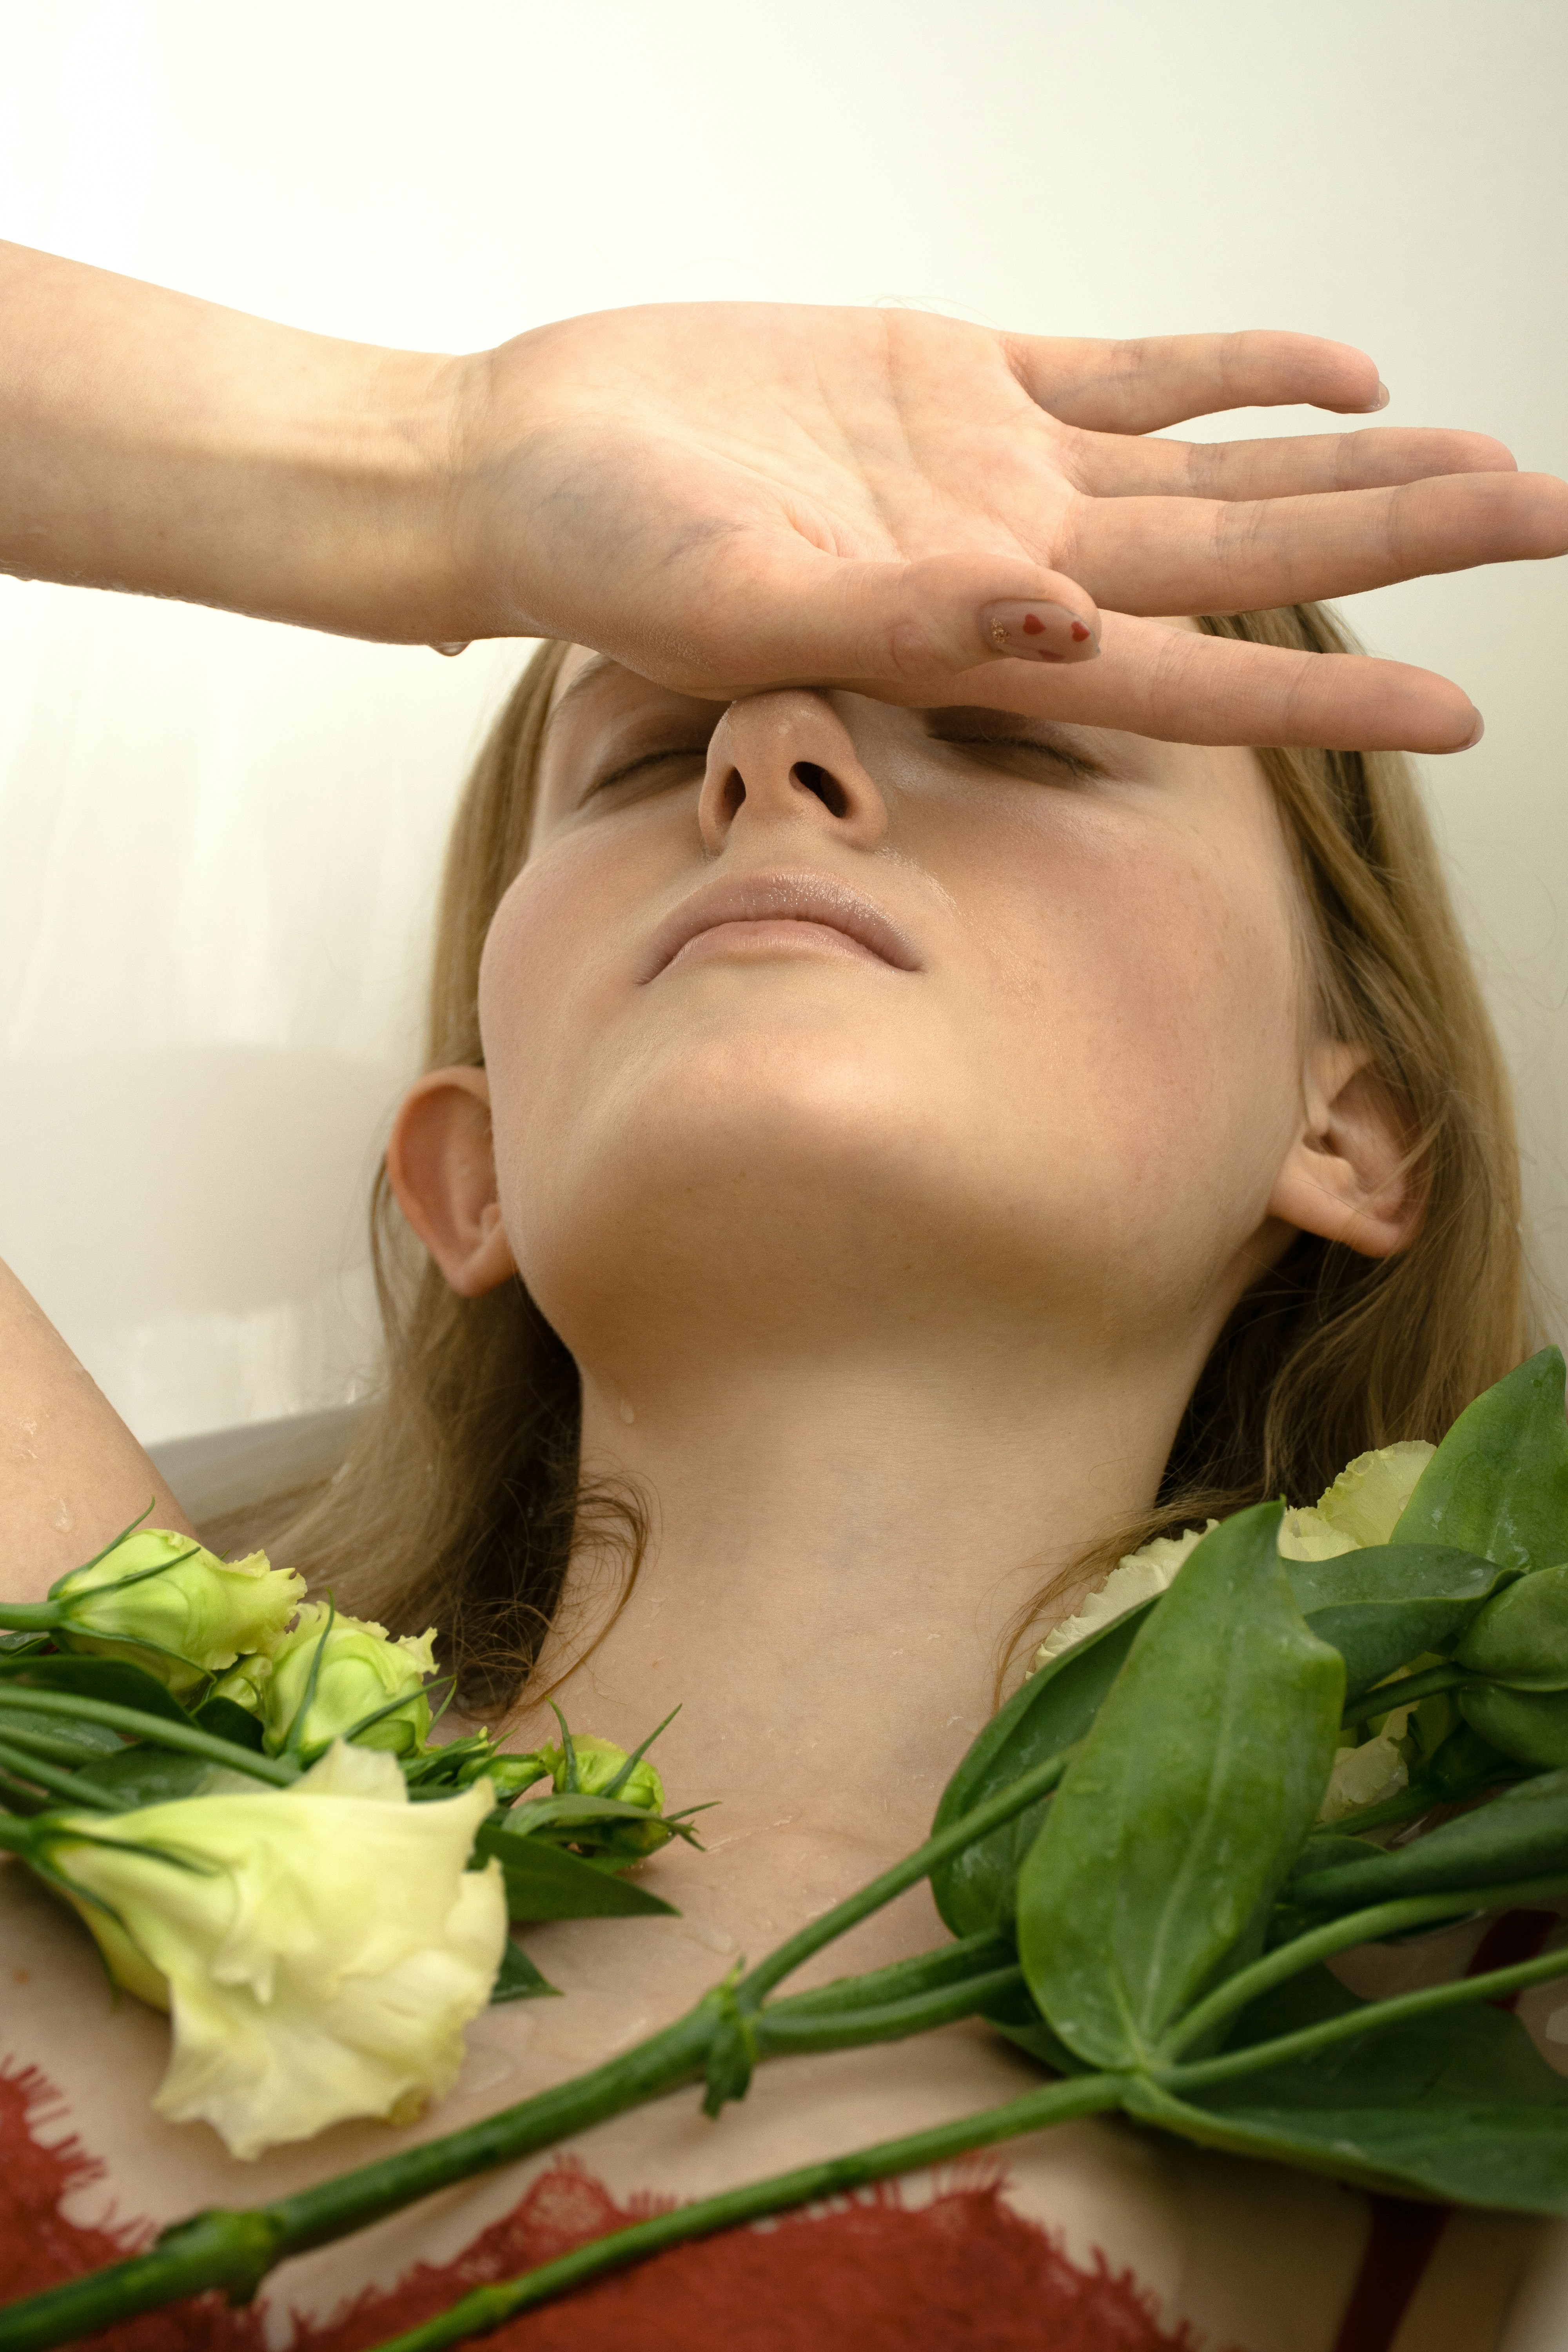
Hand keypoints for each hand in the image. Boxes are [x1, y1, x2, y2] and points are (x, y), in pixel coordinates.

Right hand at [5, 246, 1563, 748]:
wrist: (524, 462)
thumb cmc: (597, 554)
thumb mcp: (734, 594)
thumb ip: (898, 614)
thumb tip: (1059, 617)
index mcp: (976, 637)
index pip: (1191, 678)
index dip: (1327, 699)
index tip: (1457, 714)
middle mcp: (1013, 562)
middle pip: (1246, 560)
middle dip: (1398, 547)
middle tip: (1548, 526)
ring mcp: (996, 467)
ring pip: (1215, 469)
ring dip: (1352, 467)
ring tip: (1491, 464)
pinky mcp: (955, 376)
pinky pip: (1130, 370)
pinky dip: (1231, 368)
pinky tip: (1338, 372)